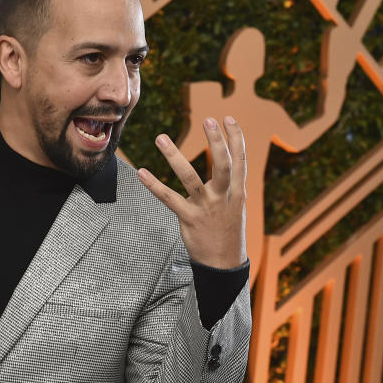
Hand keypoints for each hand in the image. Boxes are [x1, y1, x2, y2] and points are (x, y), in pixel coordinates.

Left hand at [138, 116, 246, 268]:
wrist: (224, 264)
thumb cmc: (228, 232)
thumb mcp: (237, 206)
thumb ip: (232, 184)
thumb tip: (232, 161)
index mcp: (237, 192)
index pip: (240, 160)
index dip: (236, 138)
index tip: (228, 118)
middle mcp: (223, 197)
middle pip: (223, 165)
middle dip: (217, 141)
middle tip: (209, 119)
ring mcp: (206, 208)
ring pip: (190, 178)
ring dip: (174, 156)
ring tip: (161, 137)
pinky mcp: (189, 219)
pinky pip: (169, 199)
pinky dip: (154, 185)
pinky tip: (142, 172)